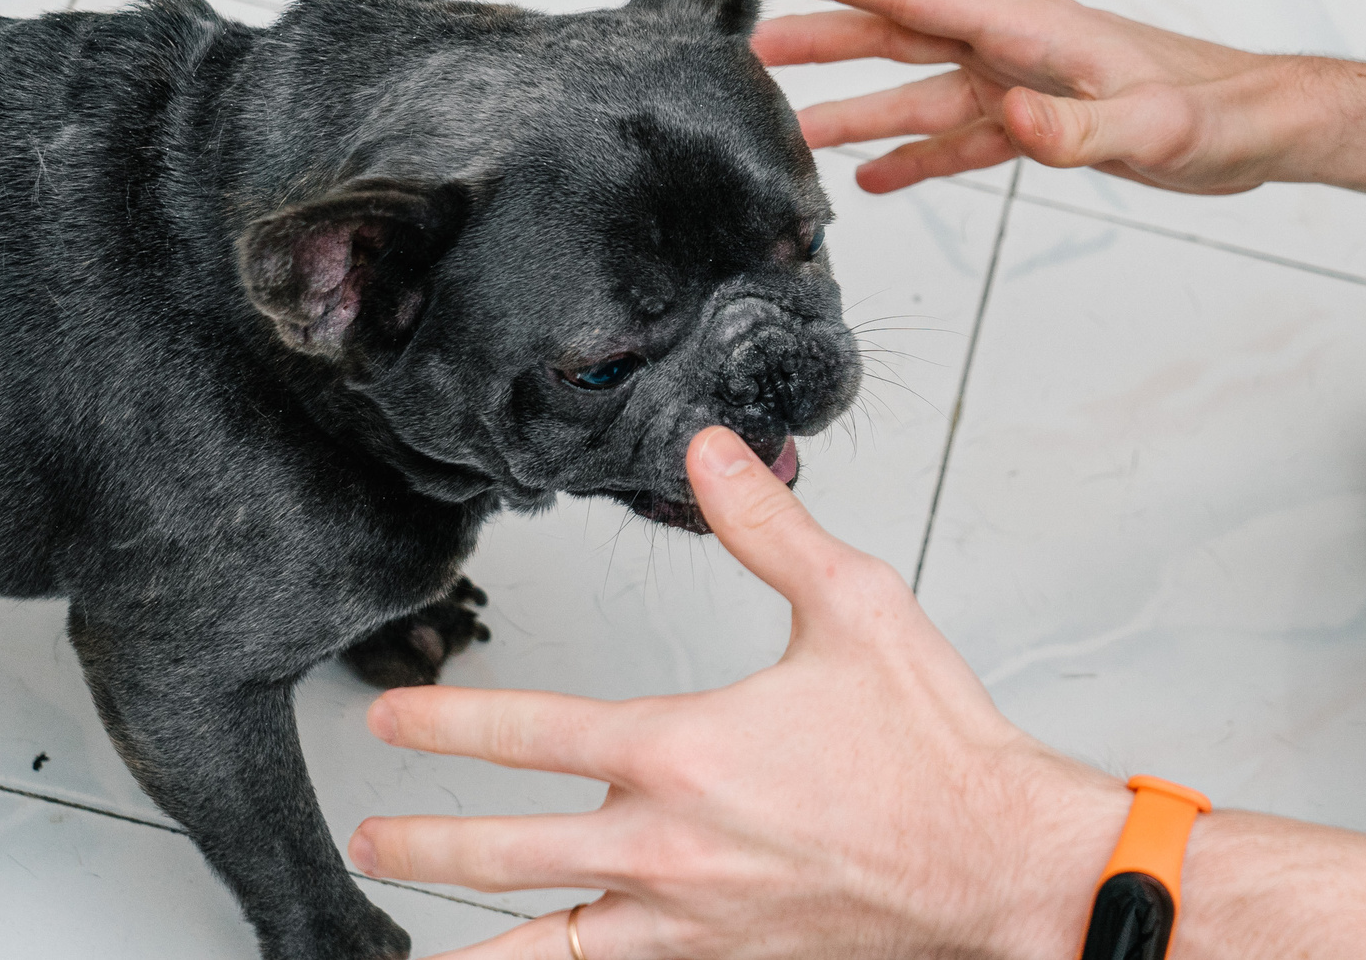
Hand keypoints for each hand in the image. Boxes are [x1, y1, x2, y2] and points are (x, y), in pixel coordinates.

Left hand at [346, 426, 1124, 959]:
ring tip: (407, 942)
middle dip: (423, 842)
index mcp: (684, 752)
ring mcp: (689, 921)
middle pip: (507, 851)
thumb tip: (708, 454)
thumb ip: (766, 528)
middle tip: (370, 836)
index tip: (391, 719)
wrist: (994, 862)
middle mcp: (667, 846)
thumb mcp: (855, 605)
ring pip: (544, 946)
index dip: (446, 724)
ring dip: (467, 940)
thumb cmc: (933, 747)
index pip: (530, 732)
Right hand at [751, 0, 1319, 195]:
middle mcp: (1016, 49)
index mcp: (1032, 29)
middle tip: (752, 48)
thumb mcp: (1155, 127)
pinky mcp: (1041, 125)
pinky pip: (961, 139)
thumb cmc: (1220, 113)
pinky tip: (874, 181)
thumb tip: (1008, 120)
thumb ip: (1079, 130)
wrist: (1264, 128)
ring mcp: (1024, 85)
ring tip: (791, 129)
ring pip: (921, 91)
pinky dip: (916, 157)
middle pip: (902, 36)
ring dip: (859, 108)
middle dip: (827, 39)